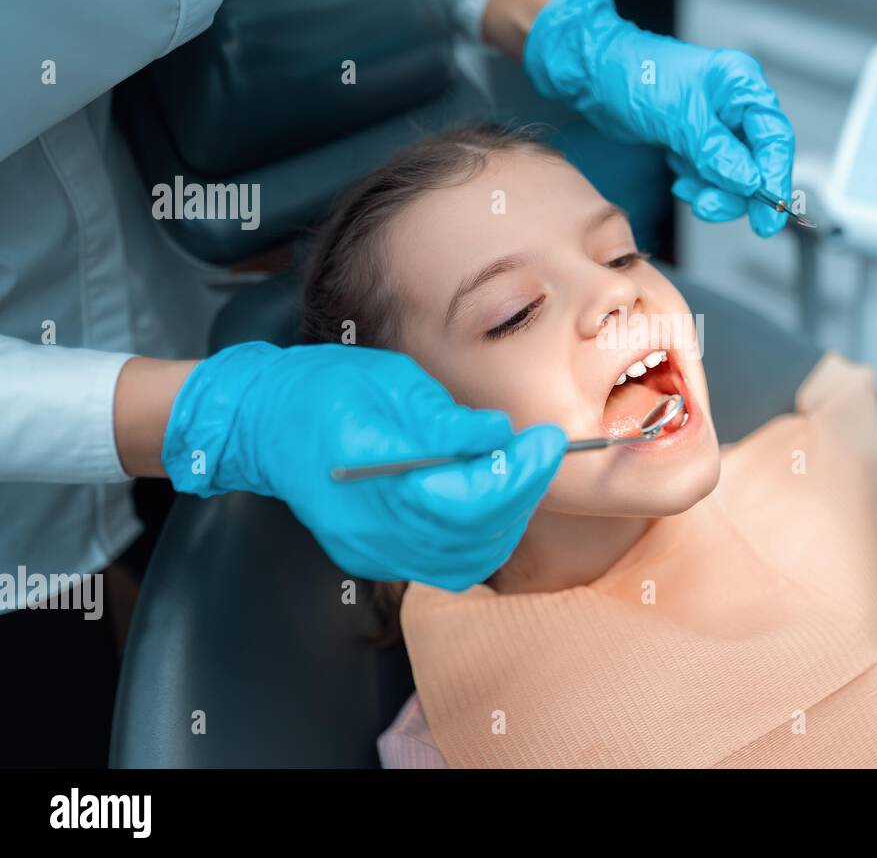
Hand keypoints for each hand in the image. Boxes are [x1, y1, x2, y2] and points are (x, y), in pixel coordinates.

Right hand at [162, 342, 565, 589]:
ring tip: (520, 472)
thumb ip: (445, 418)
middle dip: (521, 490)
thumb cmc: (323, 389)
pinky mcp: (373, 559)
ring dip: (507, 518)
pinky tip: (492, 500)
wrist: (262, 423)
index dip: (516, 473)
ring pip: (465, 560)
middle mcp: (369, 524)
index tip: (545, 439)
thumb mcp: (389, 381)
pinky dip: (481, 539)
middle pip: (471, 532)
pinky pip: (444, 566)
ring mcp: (369, 549)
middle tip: (543, 448)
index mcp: (370, 470)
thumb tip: (499, 436)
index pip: (464, 497)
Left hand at [523, 0, 795, 236]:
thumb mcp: (679, 116)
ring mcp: (715, 127)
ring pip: (733, 177)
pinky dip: (697, 187)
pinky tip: (679, 179)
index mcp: (740, 86)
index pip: (774, 137)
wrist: (593, 77)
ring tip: (688, 190)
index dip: (775, 177)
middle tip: (711, 206)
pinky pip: (709, 178)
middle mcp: (733, 106)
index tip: (769, 213)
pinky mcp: (695, 144)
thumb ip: (717, 152)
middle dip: (736, 192)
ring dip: (713, 193)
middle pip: (757, 163)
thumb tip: (748, 182)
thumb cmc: (633, 75)